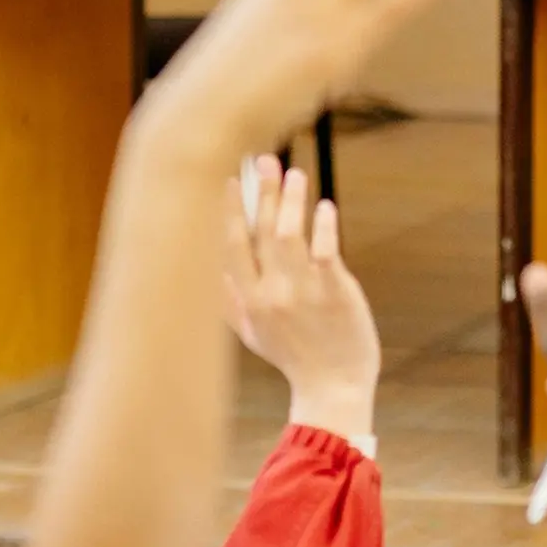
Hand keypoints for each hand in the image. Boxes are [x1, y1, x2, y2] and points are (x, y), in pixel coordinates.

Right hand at [225, 157, 381, 443]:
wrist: (333, 387)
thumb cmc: (294, 358)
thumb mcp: (252, 333)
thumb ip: (231, 299)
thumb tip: (211, 266)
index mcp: (248, 300)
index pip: (231, 245)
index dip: (229, 210)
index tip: (228, 179)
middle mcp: (270, 293)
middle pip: (259, 232)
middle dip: (260, 192)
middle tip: (263, 159)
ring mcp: (303, 293)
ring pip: (288, 235)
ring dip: (289, 200)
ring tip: (295, 173)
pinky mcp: (335, 293)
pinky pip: (326, 251)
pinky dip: (323, 226)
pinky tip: (324, 206)